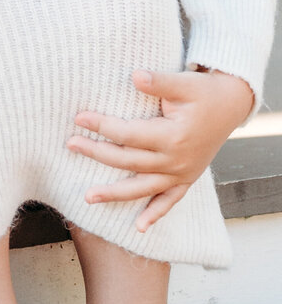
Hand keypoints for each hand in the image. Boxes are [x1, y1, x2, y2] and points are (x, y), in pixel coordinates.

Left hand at [69, 68, 253, 228]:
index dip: (102, 126)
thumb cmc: (203, 93)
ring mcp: (182, 173)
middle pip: (129, 160)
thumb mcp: (184, 83)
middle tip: (71, 144)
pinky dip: (155, 214)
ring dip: (115, 194)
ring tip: (88, 197)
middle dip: (97, 153)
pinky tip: (138, 228)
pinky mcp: (186, 179)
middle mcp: (176, 160)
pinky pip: (169, 201)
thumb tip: (135, 75)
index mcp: (173, 136)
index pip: (129, 134)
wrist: (231, 106)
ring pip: (143, 188)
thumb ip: (159, 82)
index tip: (79, 118)